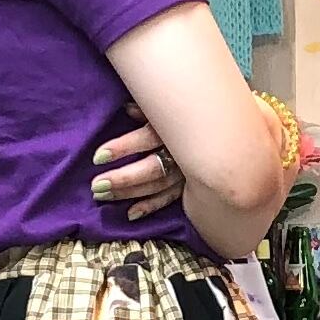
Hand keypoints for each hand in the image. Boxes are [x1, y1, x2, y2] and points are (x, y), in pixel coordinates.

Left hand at [91, 106, 183, 221]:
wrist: (222, 127)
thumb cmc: (186, 113)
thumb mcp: (168, 105)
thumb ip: (148, 108)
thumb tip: (127, 109)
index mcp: (176, 128)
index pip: (147, 138)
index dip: (123, 148)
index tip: (98, 157)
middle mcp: (182, 153)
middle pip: (151, 169)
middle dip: (123, 178)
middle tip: (96, 185)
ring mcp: (187, 172)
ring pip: (156, 186)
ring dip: (129, 193)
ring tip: (102, 196)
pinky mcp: (189, 185)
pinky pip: (169, 199)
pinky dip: (150, 207)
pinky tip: (130, 214)